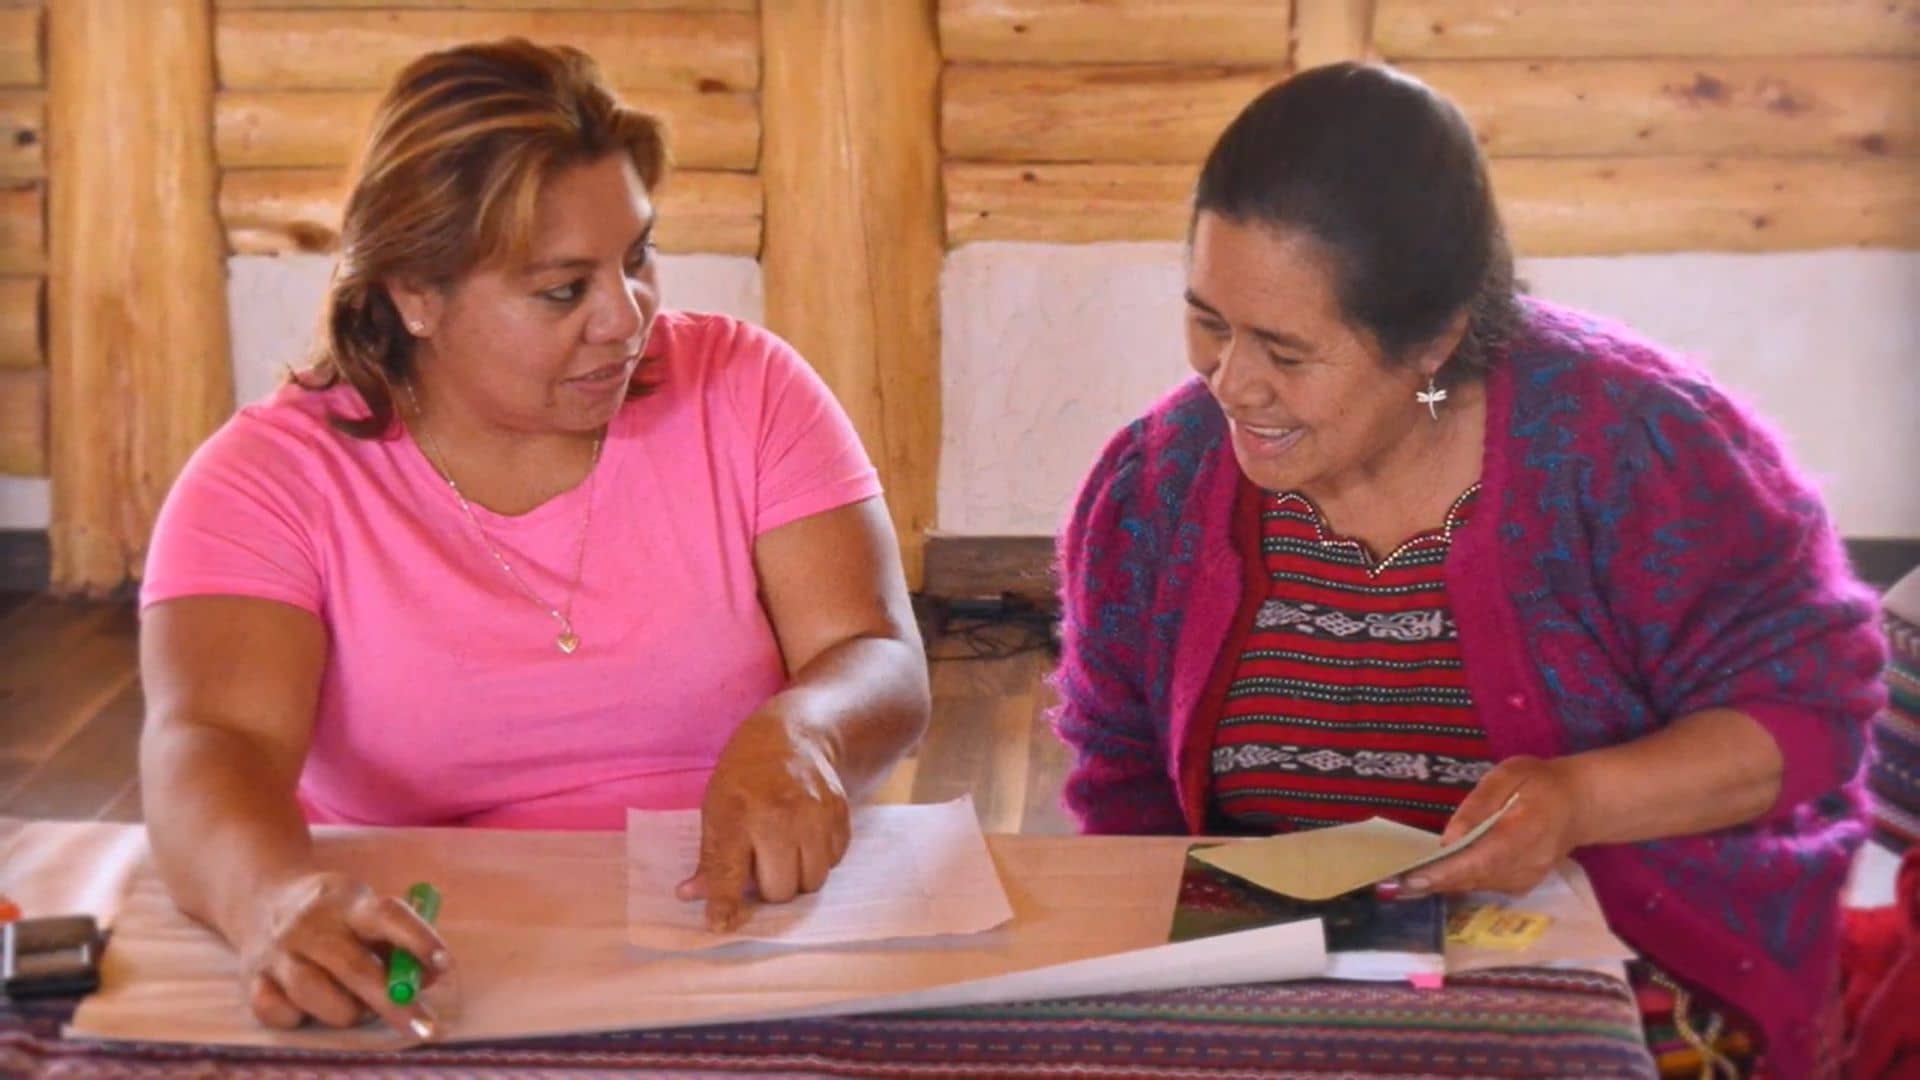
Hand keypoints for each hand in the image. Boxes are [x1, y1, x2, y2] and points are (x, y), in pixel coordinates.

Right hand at [237, 870, 448, 1037]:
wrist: (264, 899)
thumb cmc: (336, 916)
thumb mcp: (368, 911)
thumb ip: (399, 942)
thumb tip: (429, 977)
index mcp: (348, 901)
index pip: (387, 915)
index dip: (417, 939)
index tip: (443, 965)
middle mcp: (310, 924)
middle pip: (355, 968)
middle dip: (395, 1003)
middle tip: (425, 1027)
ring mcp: (277, 952)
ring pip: (315, 996)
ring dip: (347, 1012)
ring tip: (358, 1007)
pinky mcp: (252, 979)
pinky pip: (278, 1013)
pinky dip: (299, 1018)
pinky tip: (309, 1007)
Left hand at [676, 707, 851, 931]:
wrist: (795, 737)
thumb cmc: (745, 776)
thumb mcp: (715, 807)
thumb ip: (710, 856)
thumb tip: (692, 895)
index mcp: (738, 814)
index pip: (729, 873)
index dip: (724, 904)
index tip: (720, 923)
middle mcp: (779, 817)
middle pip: (779, 891)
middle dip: (769, 888)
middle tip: (762, 865)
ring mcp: (815, 816)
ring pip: (811, 883)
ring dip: (797, 877)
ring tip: (785, 852)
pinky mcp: (840, 815)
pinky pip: (833, 863)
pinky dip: (819, 859)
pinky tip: (805, 837)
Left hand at [1382, 756, 1588, 899]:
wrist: (1579, 804)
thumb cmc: (1539, 782)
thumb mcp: (1509, 775)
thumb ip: (1479, 805)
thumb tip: (1449, 837)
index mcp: (1523, 833)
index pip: (1479, 860)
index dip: (1444, 873)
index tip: (1411, 878)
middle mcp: (1525, 864)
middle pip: (1472, 879)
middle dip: (1432, 881)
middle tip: (1391, 883)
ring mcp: (1525, 879)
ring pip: (1475, 885)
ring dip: (1441, 883)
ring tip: (1402, 880)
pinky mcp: (1521, 884)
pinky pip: (1484, 885)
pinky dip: (1458, 881)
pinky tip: (1434, 874)